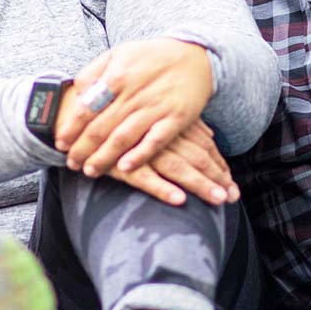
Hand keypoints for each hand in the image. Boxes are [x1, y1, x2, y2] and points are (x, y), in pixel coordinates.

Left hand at [54, 38, 213, 177]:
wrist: (195, 55)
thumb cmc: (152, 57)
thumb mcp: (119, 53)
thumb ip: (95, 71)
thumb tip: (76, 92)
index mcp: (117, 75)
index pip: (87, 108)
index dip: (71, 128)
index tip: (61, 142)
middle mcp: (134, 93)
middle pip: (101, 127)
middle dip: (82, 149)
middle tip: (71, 163)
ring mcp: (156, 106)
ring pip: (123, 138)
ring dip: (104, 158)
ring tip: (90, 170)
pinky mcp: (176, 118)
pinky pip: (155, 141)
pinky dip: (139, 156)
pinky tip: (125, 168)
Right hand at [102, 119, 239, 205]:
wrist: (77, 110)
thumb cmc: (122, 110)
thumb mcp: (156, 109)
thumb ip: (184, 122)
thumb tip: (211, 137)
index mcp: (170, 120)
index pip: (203, 144)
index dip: (219, 164)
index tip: (232, 181)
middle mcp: (160, 132)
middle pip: (197, 157)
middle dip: (217, 178)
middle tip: (233, 196)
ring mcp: (141, 148)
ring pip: (178, 168)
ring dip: (200, 185)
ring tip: (219, 199)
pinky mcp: (120, 162)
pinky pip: (145, 178)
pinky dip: (163, 189)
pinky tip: (180, 200)